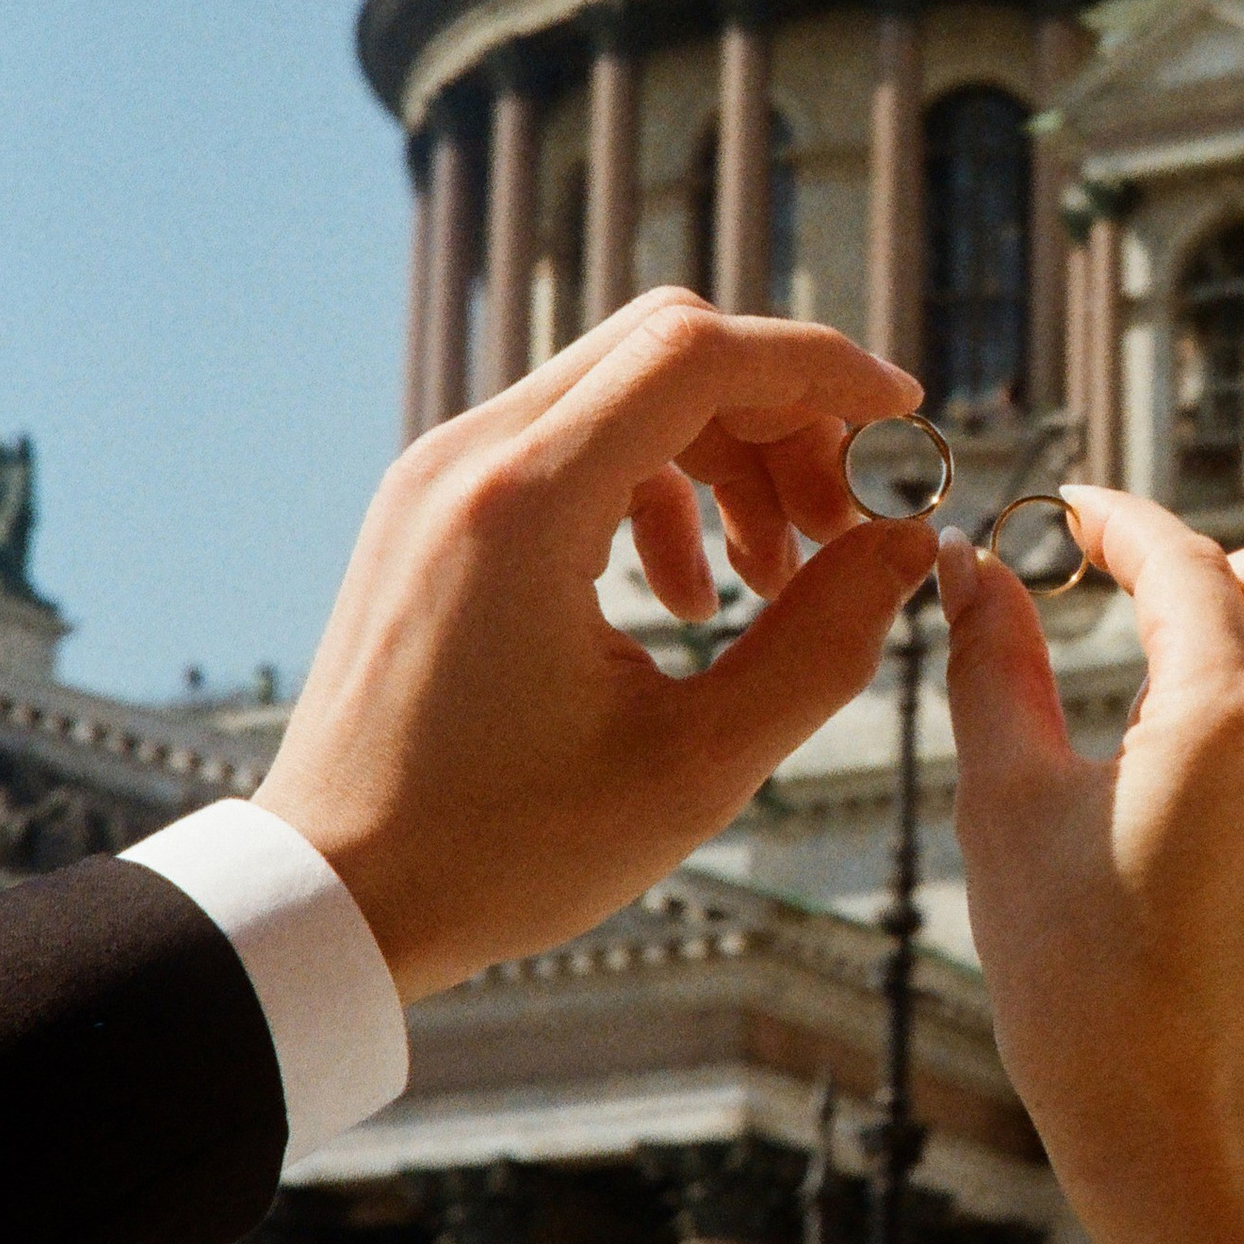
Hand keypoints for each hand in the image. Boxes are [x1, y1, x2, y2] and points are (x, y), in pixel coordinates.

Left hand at [258, 289, 932, 997]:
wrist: (334, 893)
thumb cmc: (498, 851)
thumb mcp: (694, 765)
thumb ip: (821, 645)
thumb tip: (908, 549)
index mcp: (525, 505)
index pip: (698, 353)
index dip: (820, 367)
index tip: (903, 418)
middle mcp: (470, 457)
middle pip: (666, 350)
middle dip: (782, 418)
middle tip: (843, 527)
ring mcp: (440, 475)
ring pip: (623, 391)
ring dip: (725, 459)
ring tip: (775, 578)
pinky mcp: (433, 509)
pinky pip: (569, 444)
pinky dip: (656, 489)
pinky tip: (688, 598)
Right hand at [935, 487, 1243, 1228]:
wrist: (1194, 1143)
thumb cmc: (1081, 989)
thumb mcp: (1007, 814)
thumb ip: (992, 669)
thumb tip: (970, 568)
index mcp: (1229, 714)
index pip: (1185, 557)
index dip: (1117, 520)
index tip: (1066, 516)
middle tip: (1158, 611)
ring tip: (1151, 740)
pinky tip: (1190, 837)